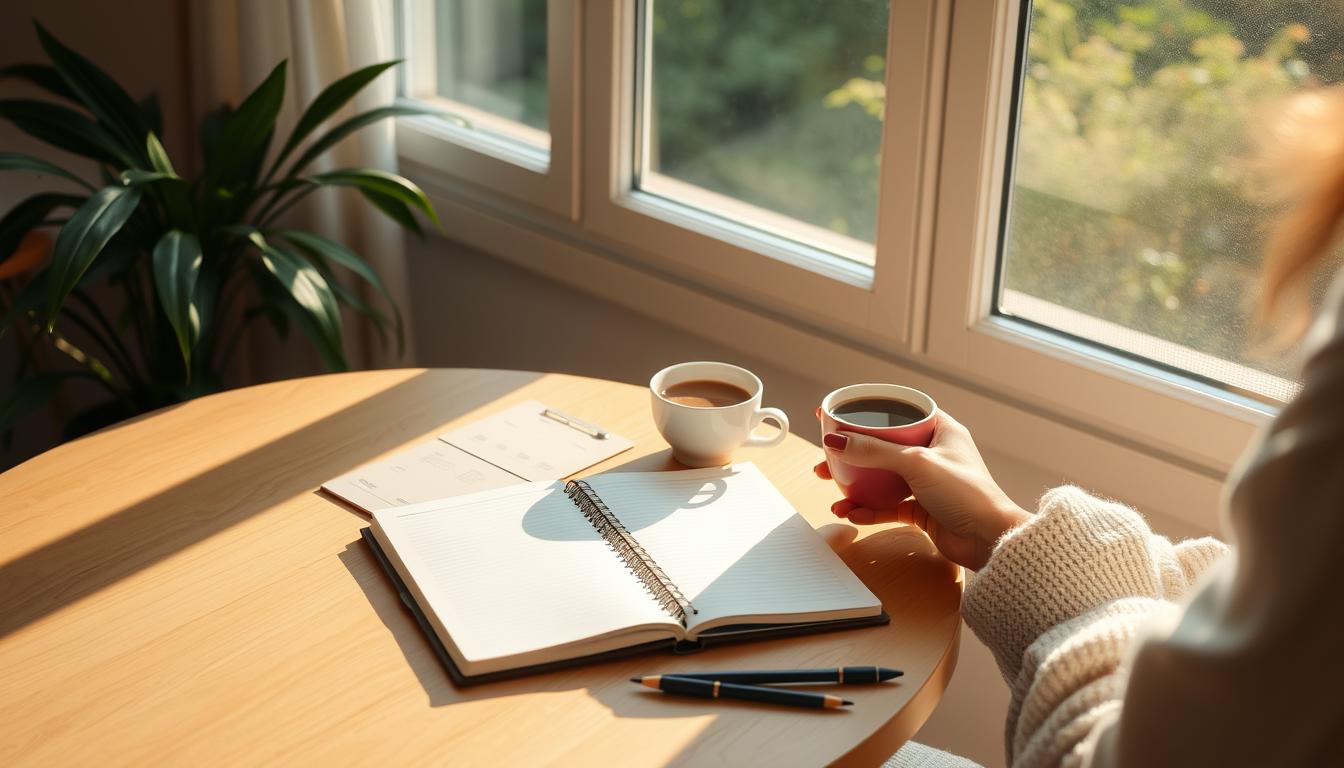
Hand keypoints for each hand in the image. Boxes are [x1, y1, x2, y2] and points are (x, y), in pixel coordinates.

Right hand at [815, 409, 1029, 570]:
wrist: (990, 540)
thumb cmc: (968, 493)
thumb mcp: (916, 463)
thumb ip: (874, 451)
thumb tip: (836, 440)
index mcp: (940, 431)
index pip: (898, 413)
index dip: (868, 412)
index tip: (838, 412)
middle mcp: (934, 454)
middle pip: (884, 446)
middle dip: (853, 452)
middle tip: (827, 453)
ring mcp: (927, 482)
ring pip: (883, 478)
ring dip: (857, 484)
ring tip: (831, 488)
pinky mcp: (923, 509)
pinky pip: (889, 505)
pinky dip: (869, 509)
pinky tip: (852, 512)